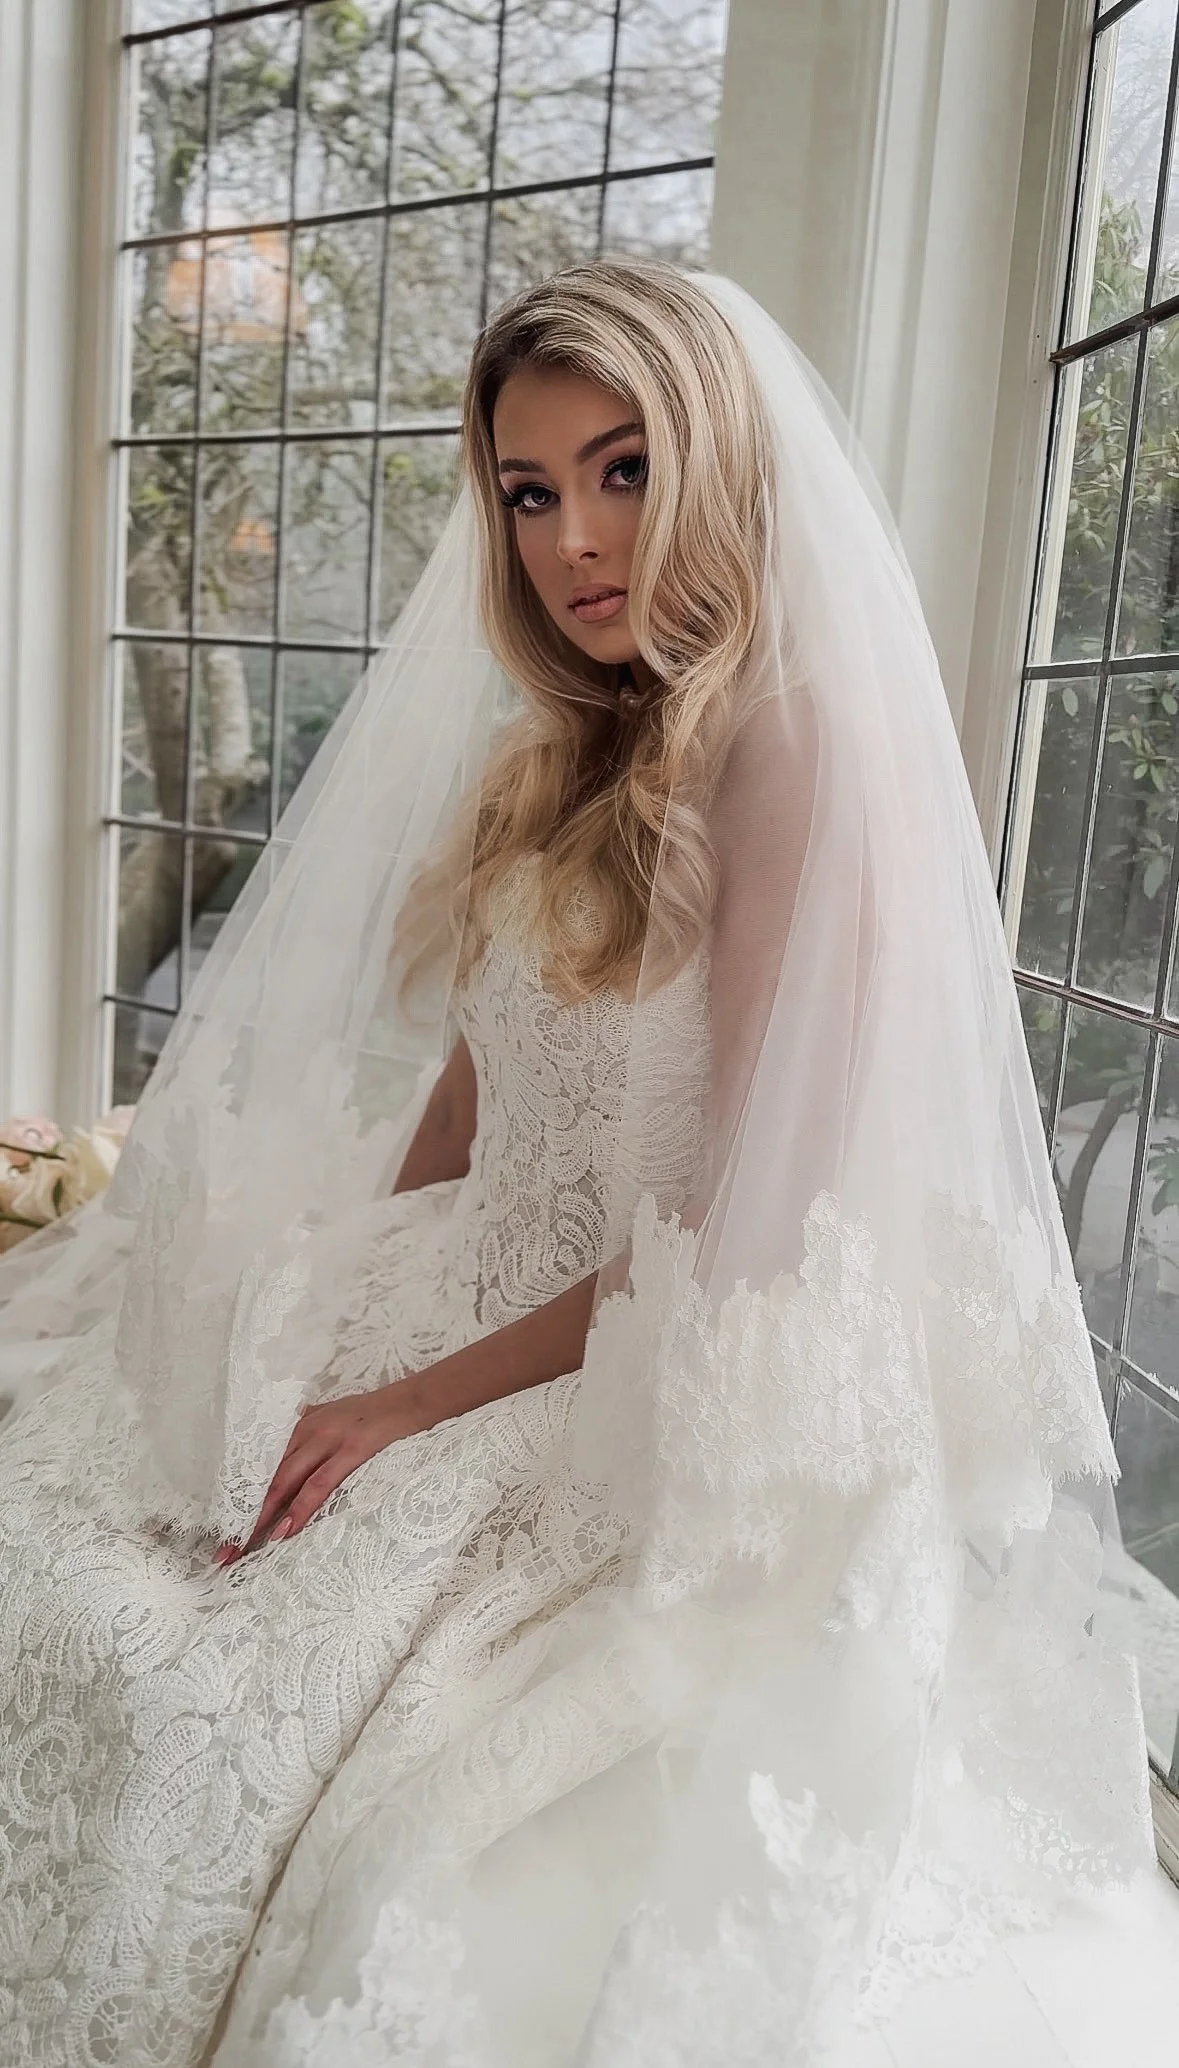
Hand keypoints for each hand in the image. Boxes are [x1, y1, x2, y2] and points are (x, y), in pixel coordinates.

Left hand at [214, 1378, 430, 1563]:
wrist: (412, 1400)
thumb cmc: (373, 1412)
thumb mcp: (332, 1414)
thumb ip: (307, 1426)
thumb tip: (286, 1437)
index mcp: (298, 1427)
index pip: (260, 1469)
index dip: (240, 1501)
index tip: (225, 1532)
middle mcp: (305, 1432)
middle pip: (265, 1480)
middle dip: (242, 1517)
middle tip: (224, 1553)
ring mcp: (327, 1440)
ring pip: (284, 1483)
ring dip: (262, 1519)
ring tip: (245, 1549)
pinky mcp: (351, 1450)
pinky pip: (319, 1484)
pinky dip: (300, 1508)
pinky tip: (286, 1531)